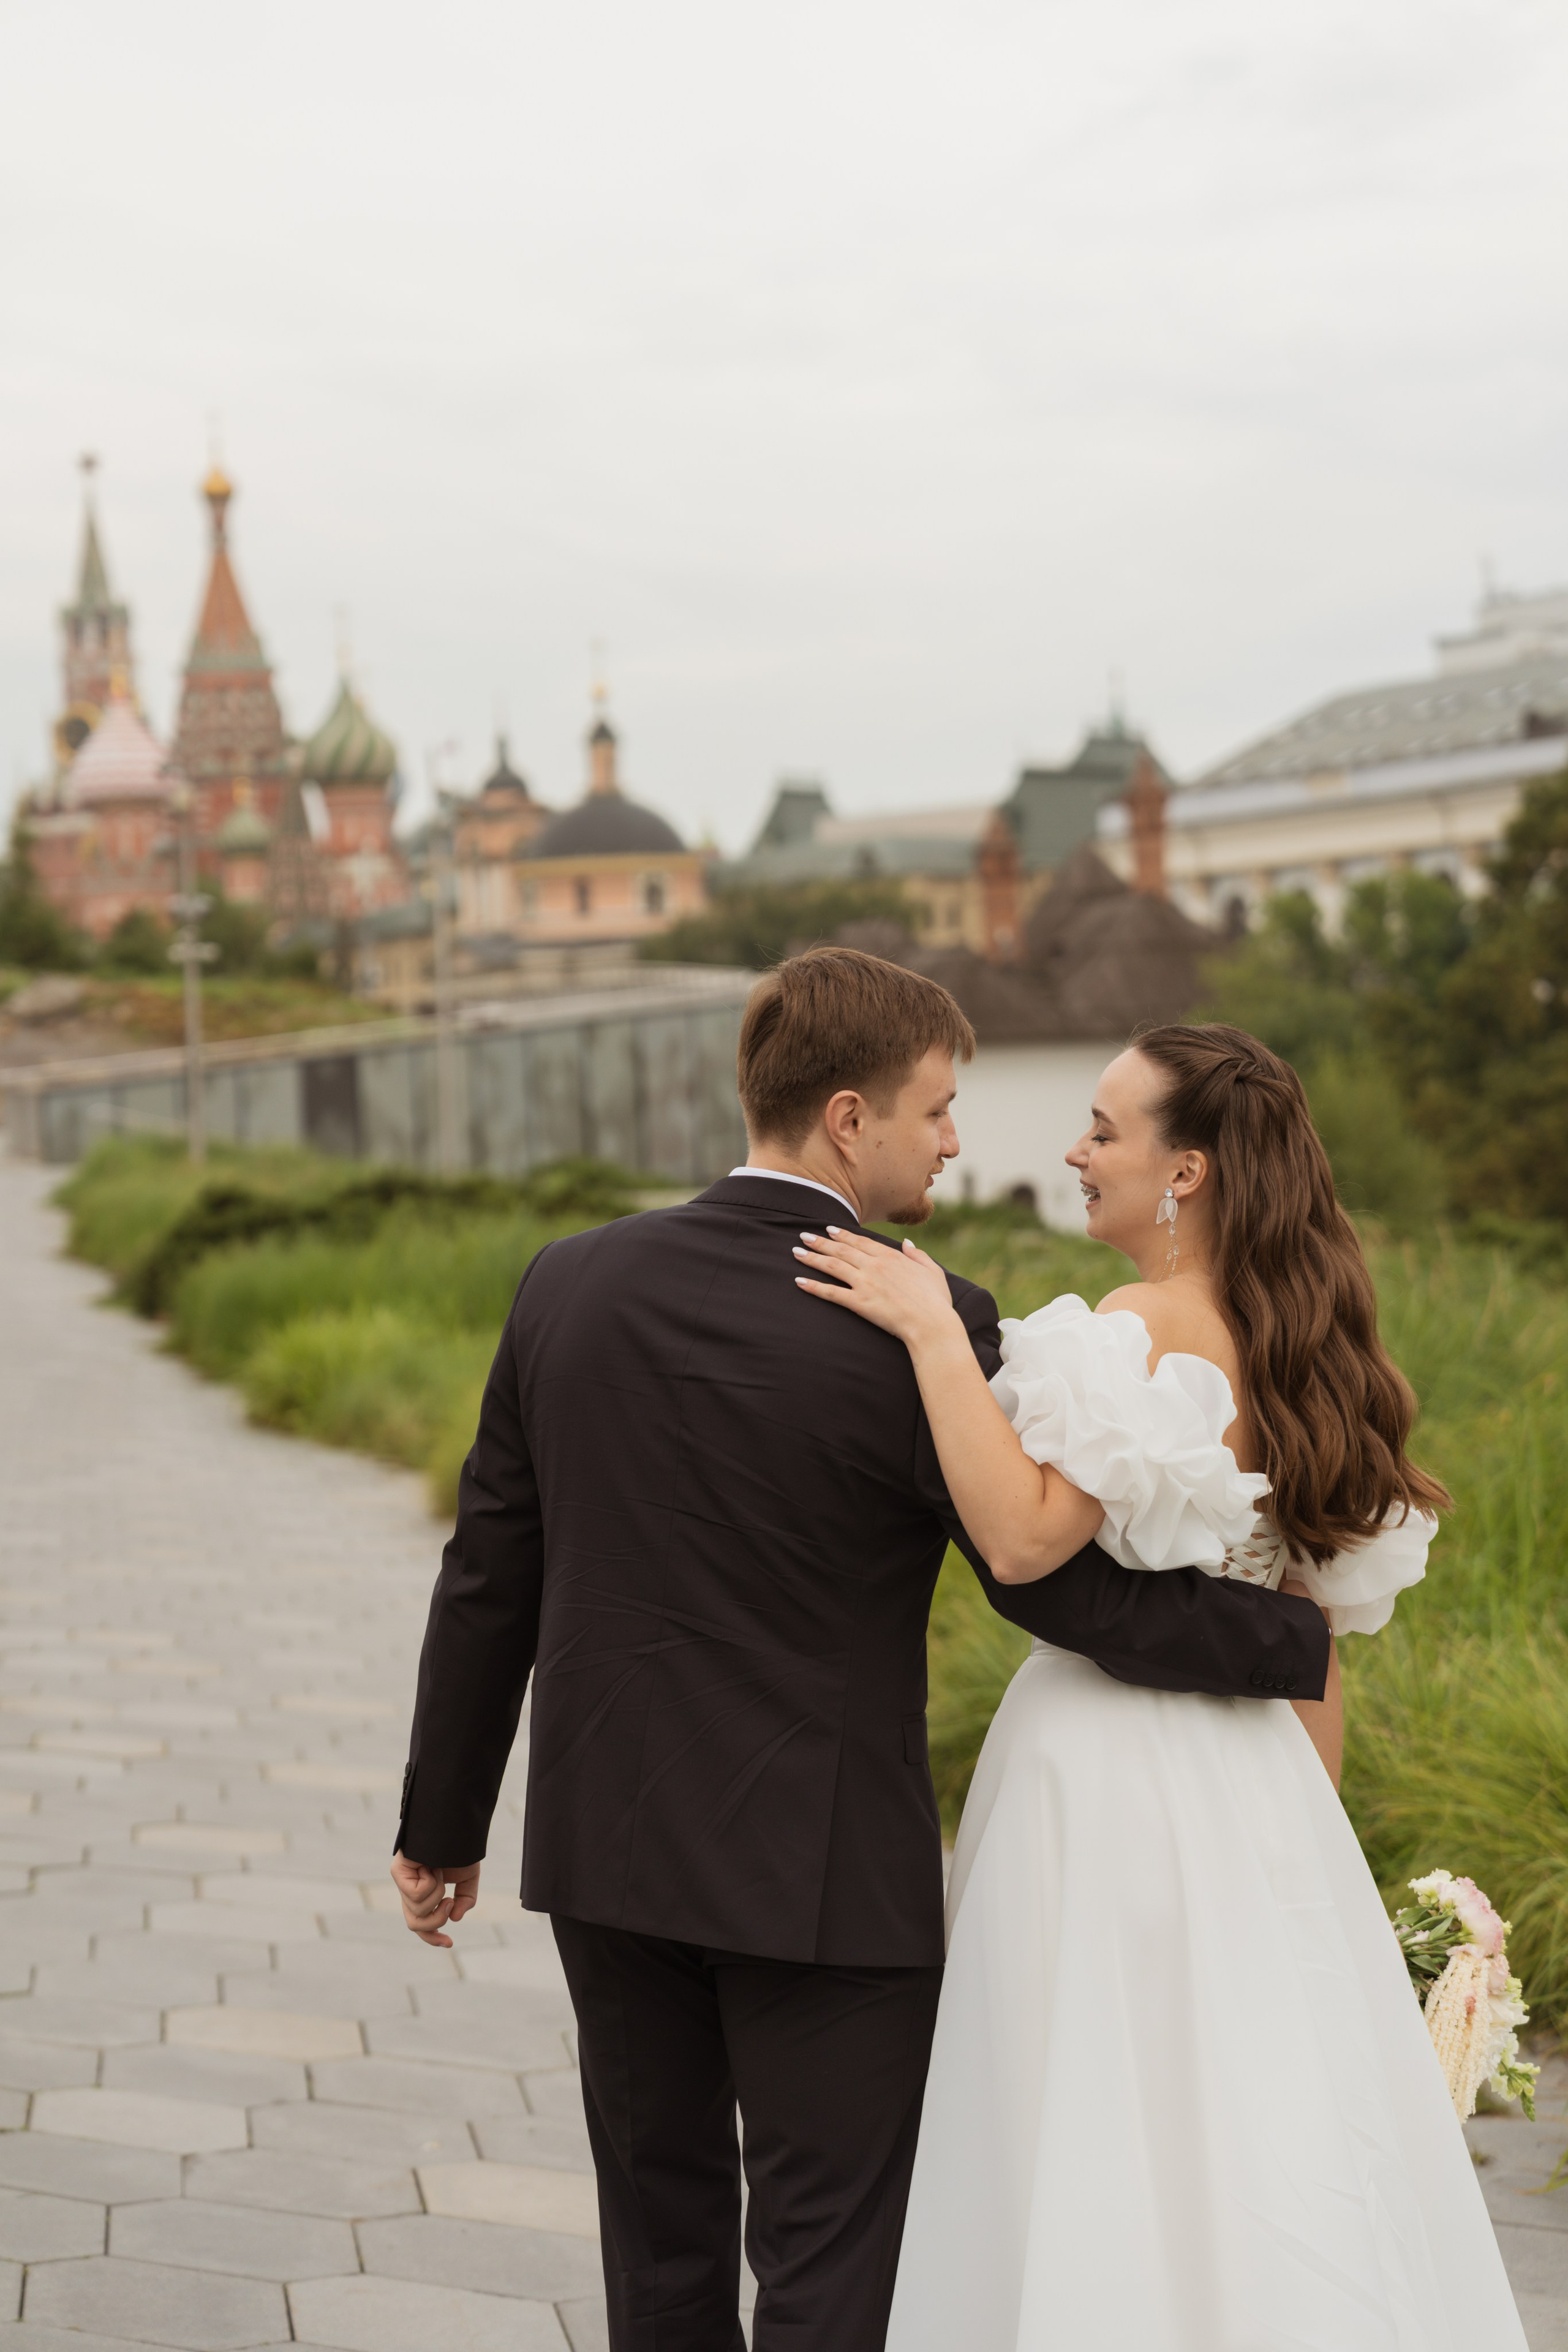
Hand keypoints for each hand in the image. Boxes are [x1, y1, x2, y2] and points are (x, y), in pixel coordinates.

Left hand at [391, 1852, 480, 1947]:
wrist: (456, 1823)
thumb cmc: (460, 1847)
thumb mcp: (468, 1878)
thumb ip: (465, 1900)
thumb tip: (455, 1918)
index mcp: (423, 1893)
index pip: (421, 1924)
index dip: (433, 1938)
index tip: (449, 1943)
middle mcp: (409, 1888)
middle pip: (414, 1924)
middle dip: (434, 1922)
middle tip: (449, 1903)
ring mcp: (402, 1880)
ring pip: (417, 1910)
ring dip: (437, 1895)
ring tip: (440, 1872)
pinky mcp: (398, 1871)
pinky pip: (415, 1894)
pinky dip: (430, 1884)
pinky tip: (432, 1867)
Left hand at [792, 1227, 959, 1347]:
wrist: (931, 1324)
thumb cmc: (936, 1301)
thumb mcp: (933, 1271)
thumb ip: (918, 1255)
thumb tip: (906, 1243)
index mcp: (891, 1256)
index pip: (861, 1242)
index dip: (843, 1235)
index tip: (830, 1229)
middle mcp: (874, 1266)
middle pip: (841, 1250)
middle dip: (820, 1241)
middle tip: (804, 1235)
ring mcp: (865, 1283)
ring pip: (832, 1266)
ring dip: (812, 1258)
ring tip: (796, 1252)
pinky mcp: (859, 1302)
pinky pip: (831, 1292)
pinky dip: (813, 1286)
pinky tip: (799, 1281)